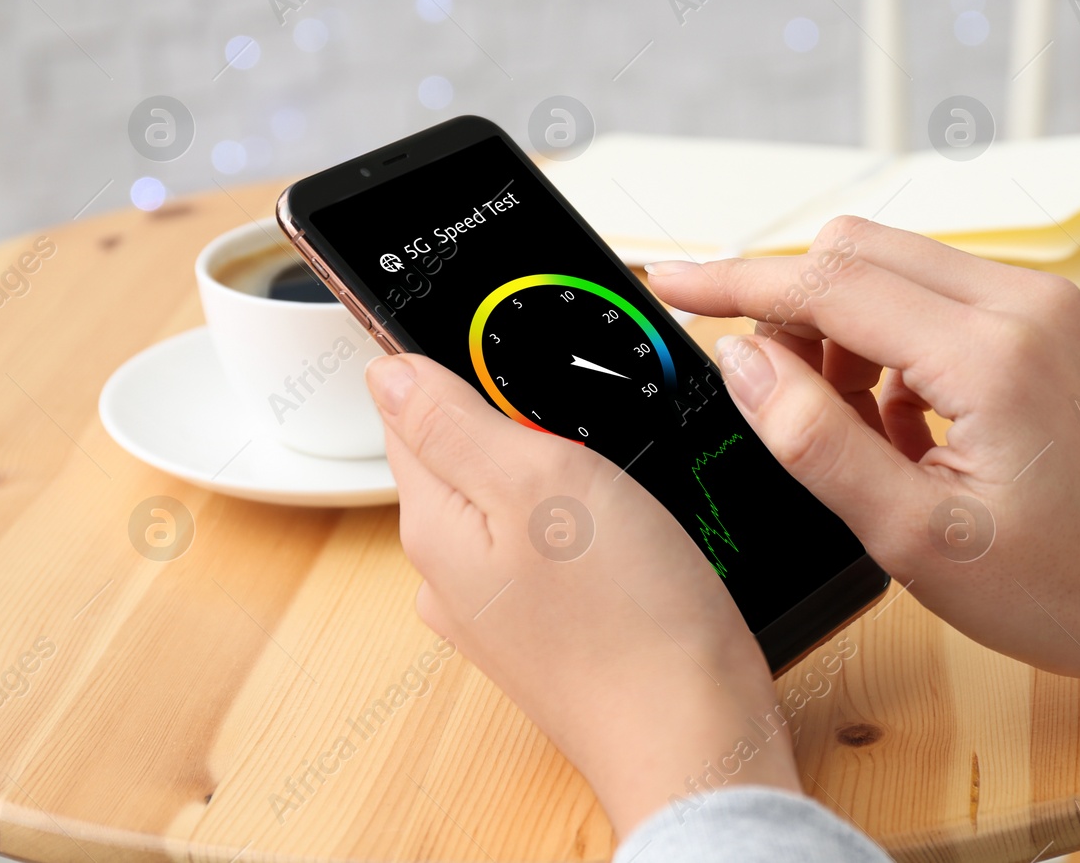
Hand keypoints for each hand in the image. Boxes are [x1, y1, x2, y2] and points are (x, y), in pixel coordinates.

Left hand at [365, 353, 798, 834]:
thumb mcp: (539, 480)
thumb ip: (453, 420)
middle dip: (511, 409)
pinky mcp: (552, 625)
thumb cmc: (628, 616)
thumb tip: (386, 366)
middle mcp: (451, 568)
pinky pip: (548, 540)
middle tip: (582, 408)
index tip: (518, 345)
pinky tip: (624, 517)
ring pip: (509, 495)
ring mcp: (500, 604)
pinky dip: (580, 513)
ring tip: (610, 460)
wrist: (693, 734)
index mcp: (434, 521)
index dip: (456, 358)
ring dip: (550, 461)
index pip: (406, 405)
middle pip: (458, 449)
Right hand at [646, 218, 1079, 747]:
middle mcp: (1021, 301)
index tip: (668, 282)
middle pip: (856, 251)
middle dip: (791, 309)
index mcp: (991, 354)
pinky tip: (897, 422)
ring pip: (890, 266)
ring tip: (852, 429)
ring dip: (840, 328)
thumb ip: (815, 439)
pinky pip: (930, 293)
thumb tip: (743, 361)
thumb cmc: (1059, 586)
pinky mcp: (1043, 316)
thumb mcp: (913, 537)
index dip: (735, 282)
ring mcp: (1040, 302)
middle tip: (778, 400)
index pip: (829, 283)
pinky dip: (885, 341)